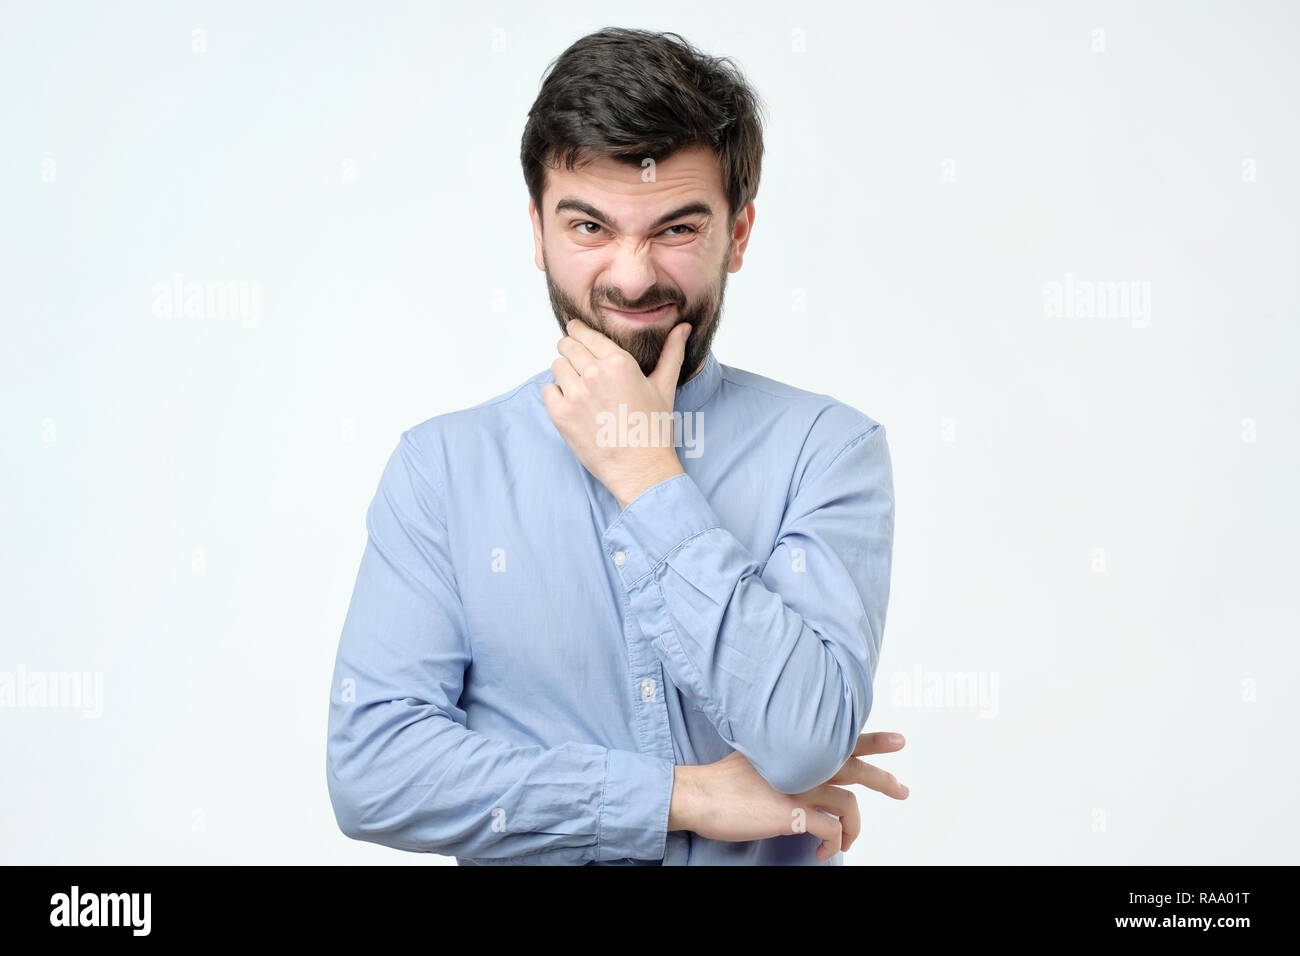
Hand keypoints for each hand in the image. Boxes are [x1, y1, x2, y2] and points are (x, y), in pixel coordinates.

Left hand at [541, 319, 690, 508]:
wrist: (640, 468)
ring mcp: (575, 394)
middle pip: (568, 347)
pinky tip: (571, 403)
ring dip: (564, 372)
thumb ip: (671, 353)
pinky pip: (547, 391)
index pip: (587, 335)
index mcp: (619, 362)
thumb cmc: (654, 429)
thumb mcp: (665, 386)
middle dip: (570, 349)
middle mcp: (594, 373)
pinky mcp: (561, 415)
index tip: (573, 329)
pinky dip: (555, 394)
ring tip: (577, 385)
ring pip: (557, 367)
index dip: (578, 330)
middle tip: (574, 357)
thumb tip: (683, 327)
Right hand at [670, 732, 908, 861]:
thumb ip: (786, 761)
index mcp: (797, 748)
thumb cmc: (724, 780)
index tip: (897, 741)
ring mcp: (801, 787)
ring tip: (848, 841)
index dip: (873, 740)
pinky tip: (823, 850)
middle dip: (884, 779)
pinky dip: (834, 842)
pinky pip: (831, 830)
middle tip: (902, 790)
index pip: (843, 738)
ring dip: (855, 828)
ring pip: (850, 805)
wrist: (700, 794)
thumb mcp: (759, 756)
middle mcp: (804, 763)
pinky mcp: (794, 813)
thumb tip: (804, 773)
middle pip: (857, 767)